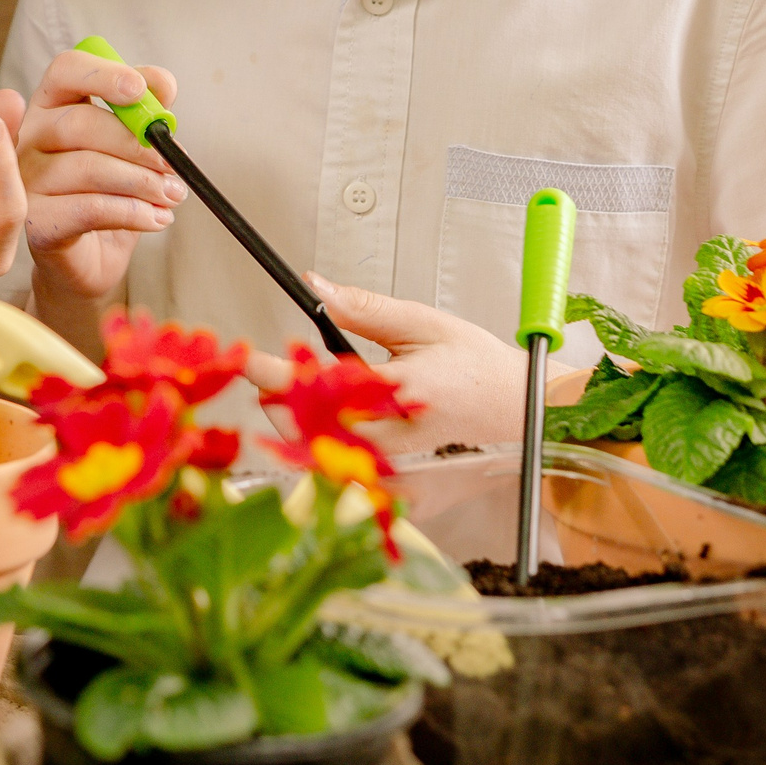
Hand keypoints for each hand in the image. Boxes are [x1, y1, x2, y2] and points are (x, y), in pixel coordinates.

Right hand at [20, 46, 185, 314]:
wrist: (92, 258)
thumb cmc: (110, 192)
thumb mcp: (134, 146)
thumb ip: (146, 110)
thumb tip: (162, 84)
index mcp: (52, 105)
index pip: (66, 70)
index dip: (102, 75)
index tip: (139, 91)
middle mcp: (29, 137)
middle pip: (78, 123)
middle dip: (135, 143)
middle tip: (173, 164)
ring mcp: (25, 181)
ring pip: (87, 168)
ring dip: (142, 182)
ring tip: (172, 195)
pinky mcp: (36, 222)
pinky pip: (89, 209)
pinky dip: (132, 212)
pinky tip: (157, 218)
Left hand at [246, 275, 531, 452]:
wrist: (517, 406)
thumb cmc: (475, 363)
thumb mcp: (421, 322)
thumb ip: (365, 308)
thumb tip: (317, 286)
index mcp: (399, 390)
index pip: (320, 385)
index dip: (275, 374)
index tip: (247, 360)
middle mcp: (394, 433)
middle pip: (310, 432)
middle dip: (279, 404)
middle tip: (267, 374)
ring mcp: (395, 461)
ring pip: (322, 456)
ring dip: (297, 426)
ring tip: (293, 394)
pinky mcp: (398, 478)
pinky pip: (345, 472)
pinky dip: (324, 450)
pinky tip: (322, 425)